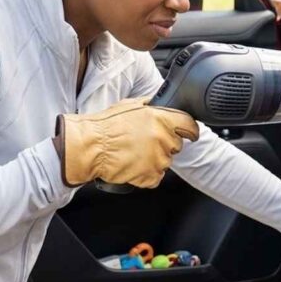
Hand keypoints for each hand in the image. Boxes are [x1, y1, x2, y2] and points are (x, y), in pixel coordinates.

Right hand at [56, 97, 198, 187]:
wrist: (90, 147)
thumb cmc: (105, 126)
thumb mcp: (130, 105)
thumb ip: (150, 106)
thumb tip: (160, 104)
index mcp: (161, 119)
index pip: (189, 125)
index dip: (189, 130)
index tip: (189, 134)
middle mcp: (162, 139)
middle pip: (175, 145)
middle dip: (163, 144)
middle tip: (143, 142)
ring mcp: (158, 159)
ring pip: (165, 162)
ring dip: (153, 159)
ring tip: (133, 153)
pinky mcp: (150, 176)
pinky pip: (154, 177)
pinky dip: (145, 174)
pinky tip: (132, 165)